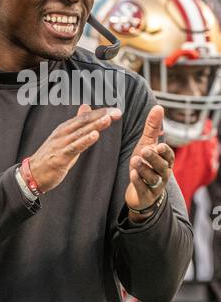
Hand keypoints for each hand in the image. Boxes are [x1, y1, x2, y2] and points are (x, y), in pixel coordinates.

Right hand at [29, 104, 121, 192]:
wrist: (33, 173)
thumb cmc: (51, 156)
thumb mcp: (65, 137)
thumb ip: (77, 124)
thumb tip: (86, 107)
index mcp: (65, 128)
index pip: (85, 117)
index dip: (101, 113)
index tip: (116, 110)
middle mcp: (63, 133)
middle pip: (84, 121)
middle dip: (101, 116)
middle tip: (117, 112)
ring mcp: (61, 144)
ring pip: (81, 132)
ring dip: (95, 125)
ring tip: (108, 119)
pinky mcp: (60, 157)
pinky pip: (74, 147)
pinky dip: (85, 140)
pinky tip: (94, 135)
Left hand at [125, 105, 174, 222]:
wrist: (141, 191)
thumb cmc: (146, 163)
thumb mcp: (147, 144)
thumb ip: (153, 127)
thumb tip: (158, 106)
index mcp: (165, 161)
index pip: (168, 156)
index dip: (165, 152)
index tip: (159, 145)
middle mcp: (162, 174)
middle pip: (161, 167)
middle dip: (154, 159)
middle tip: (145, 150)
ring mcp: (154, 185)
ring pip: (152, 178)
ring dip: (144, 169)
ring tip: (136, 160)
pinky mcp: (145, 195)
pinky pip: (143, 189)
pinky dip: (138, 181)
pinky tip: (133, 174)